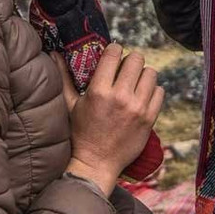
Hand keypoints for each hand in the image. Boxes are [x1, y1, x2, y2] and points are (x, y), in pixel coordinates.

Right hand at [54, 47, 163, 195]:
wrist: (95, 164)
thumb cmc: (80, 134)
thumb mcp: (70, 105)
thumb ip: (64, 77)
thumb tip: (54, 53)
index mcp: (99, 91)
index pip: (113, 53)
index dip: (114, 49)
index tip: (113, 54)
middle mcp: (120, 97)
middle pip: (136, 59)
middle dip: (130, 60)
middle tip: (124, 69)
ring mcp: (137, 108)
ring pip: (151, 73)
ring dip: (142, 75)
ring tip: (134, 83)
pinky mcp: (149, 119)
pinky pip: (160, 92)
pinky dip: (152, 91)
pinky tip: (142, 96)